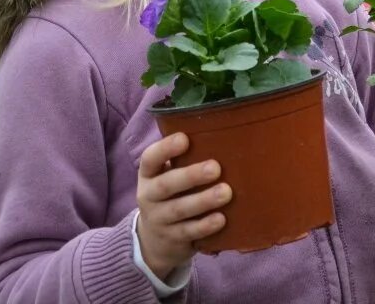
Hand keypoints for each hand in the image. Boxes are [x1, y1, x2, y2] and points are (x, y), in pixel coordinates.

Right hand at [136, 132, 230, 279]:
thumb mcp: (169, 176)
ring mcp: (159, 220)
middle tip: (215, 168)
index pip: (150, 159)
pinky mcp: (172, 239)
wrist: (155, 240)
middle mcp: (149, 196)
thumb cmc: (172, 195)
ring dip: (202, 201)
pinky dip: (205, 226)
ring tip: (226, 192)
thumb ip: (187, 159)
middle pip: (165, 185)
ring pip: (178, 210)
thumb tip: (226, 133)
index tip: (185, 139)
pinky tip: (221, 219)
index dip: (165, 149)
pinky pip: (188, 232)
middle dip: (190, 176)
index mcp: (149, 175)